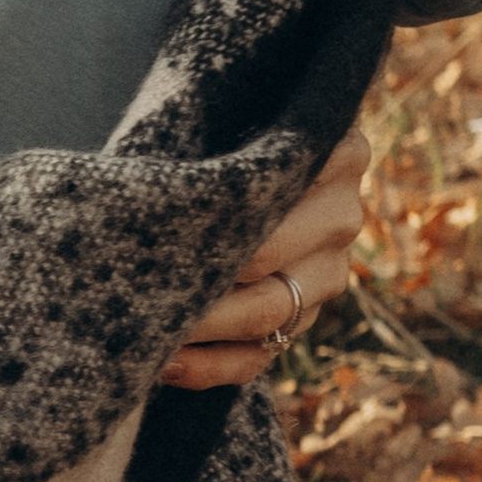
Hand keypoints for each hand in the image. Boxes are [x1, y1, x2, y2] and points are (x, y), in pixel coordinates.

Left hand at [162, 127, 367, 389]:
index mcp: (338, 152)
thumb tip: (147, 163)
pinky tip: (165, 364)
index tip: (165, 216)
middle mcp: (343, 215)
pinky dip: (207, 366)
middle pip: (267, 256)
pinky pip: (257, 357)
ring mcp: (330, 274)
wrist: (225, 167)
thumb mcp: (218, 115)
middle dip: (199, 273)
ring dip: (199, 326)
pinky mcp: (302, 321)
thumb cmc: (213, 131)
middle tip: (138, 280)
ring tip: (146, 328)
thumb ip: (209, 125)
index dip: (220, 204)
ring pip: (265, 314)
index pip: (283, 182)